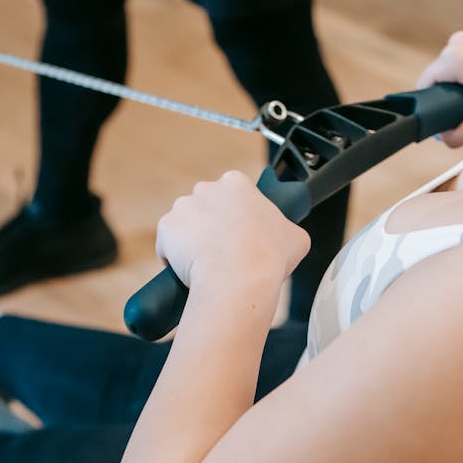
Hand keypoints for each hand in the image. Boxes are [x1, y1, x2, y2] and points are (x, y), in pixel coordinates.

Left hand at [155, 171, 310, 292]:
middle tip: (225, 254)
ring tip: (208, 266)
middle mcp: (206, 188)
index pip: (231, 198)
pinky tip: (191, 271)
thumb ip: (288, 230)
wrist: (239, 278)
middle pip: (205, 209)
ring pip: (185, 226)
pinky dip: (174, 259)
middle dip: (211, 229)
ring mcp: (182, 207)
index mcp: (237, 184)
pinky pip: (167, 245)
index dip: (235, 219)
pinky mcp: (166, 228)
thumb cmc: (269, 258)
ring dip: (192, 243)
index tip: (239, 236)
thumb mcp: (296, 238)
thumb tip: (288, 238)